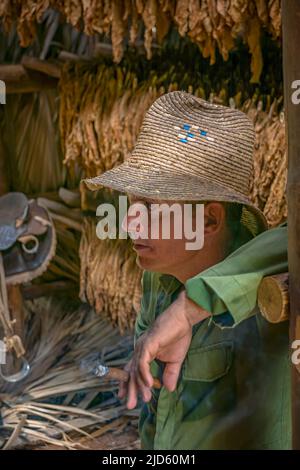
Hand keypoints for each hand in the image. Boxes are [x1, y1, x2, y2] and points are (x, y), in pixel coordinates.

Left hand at [118, 290, 210, 408]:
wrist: (183, 319)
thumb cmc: (178, 335)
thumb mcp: (175, 360)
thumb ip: (170, 374)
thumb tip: (169, 389)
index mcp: (144, 353)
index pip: (132, 370)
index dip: (128, 384)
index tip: (125, 397)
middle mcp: (140, 350)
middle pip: (131, 372)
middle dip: (131, 389)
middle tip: (130, 405)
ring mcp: (143, 346)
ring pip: (137, 369)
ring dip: (140, 385)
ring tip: (145, 398)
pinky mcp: (148, 343)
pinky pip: (143, 362)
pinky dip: (144, 374)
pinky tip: (150, 384)